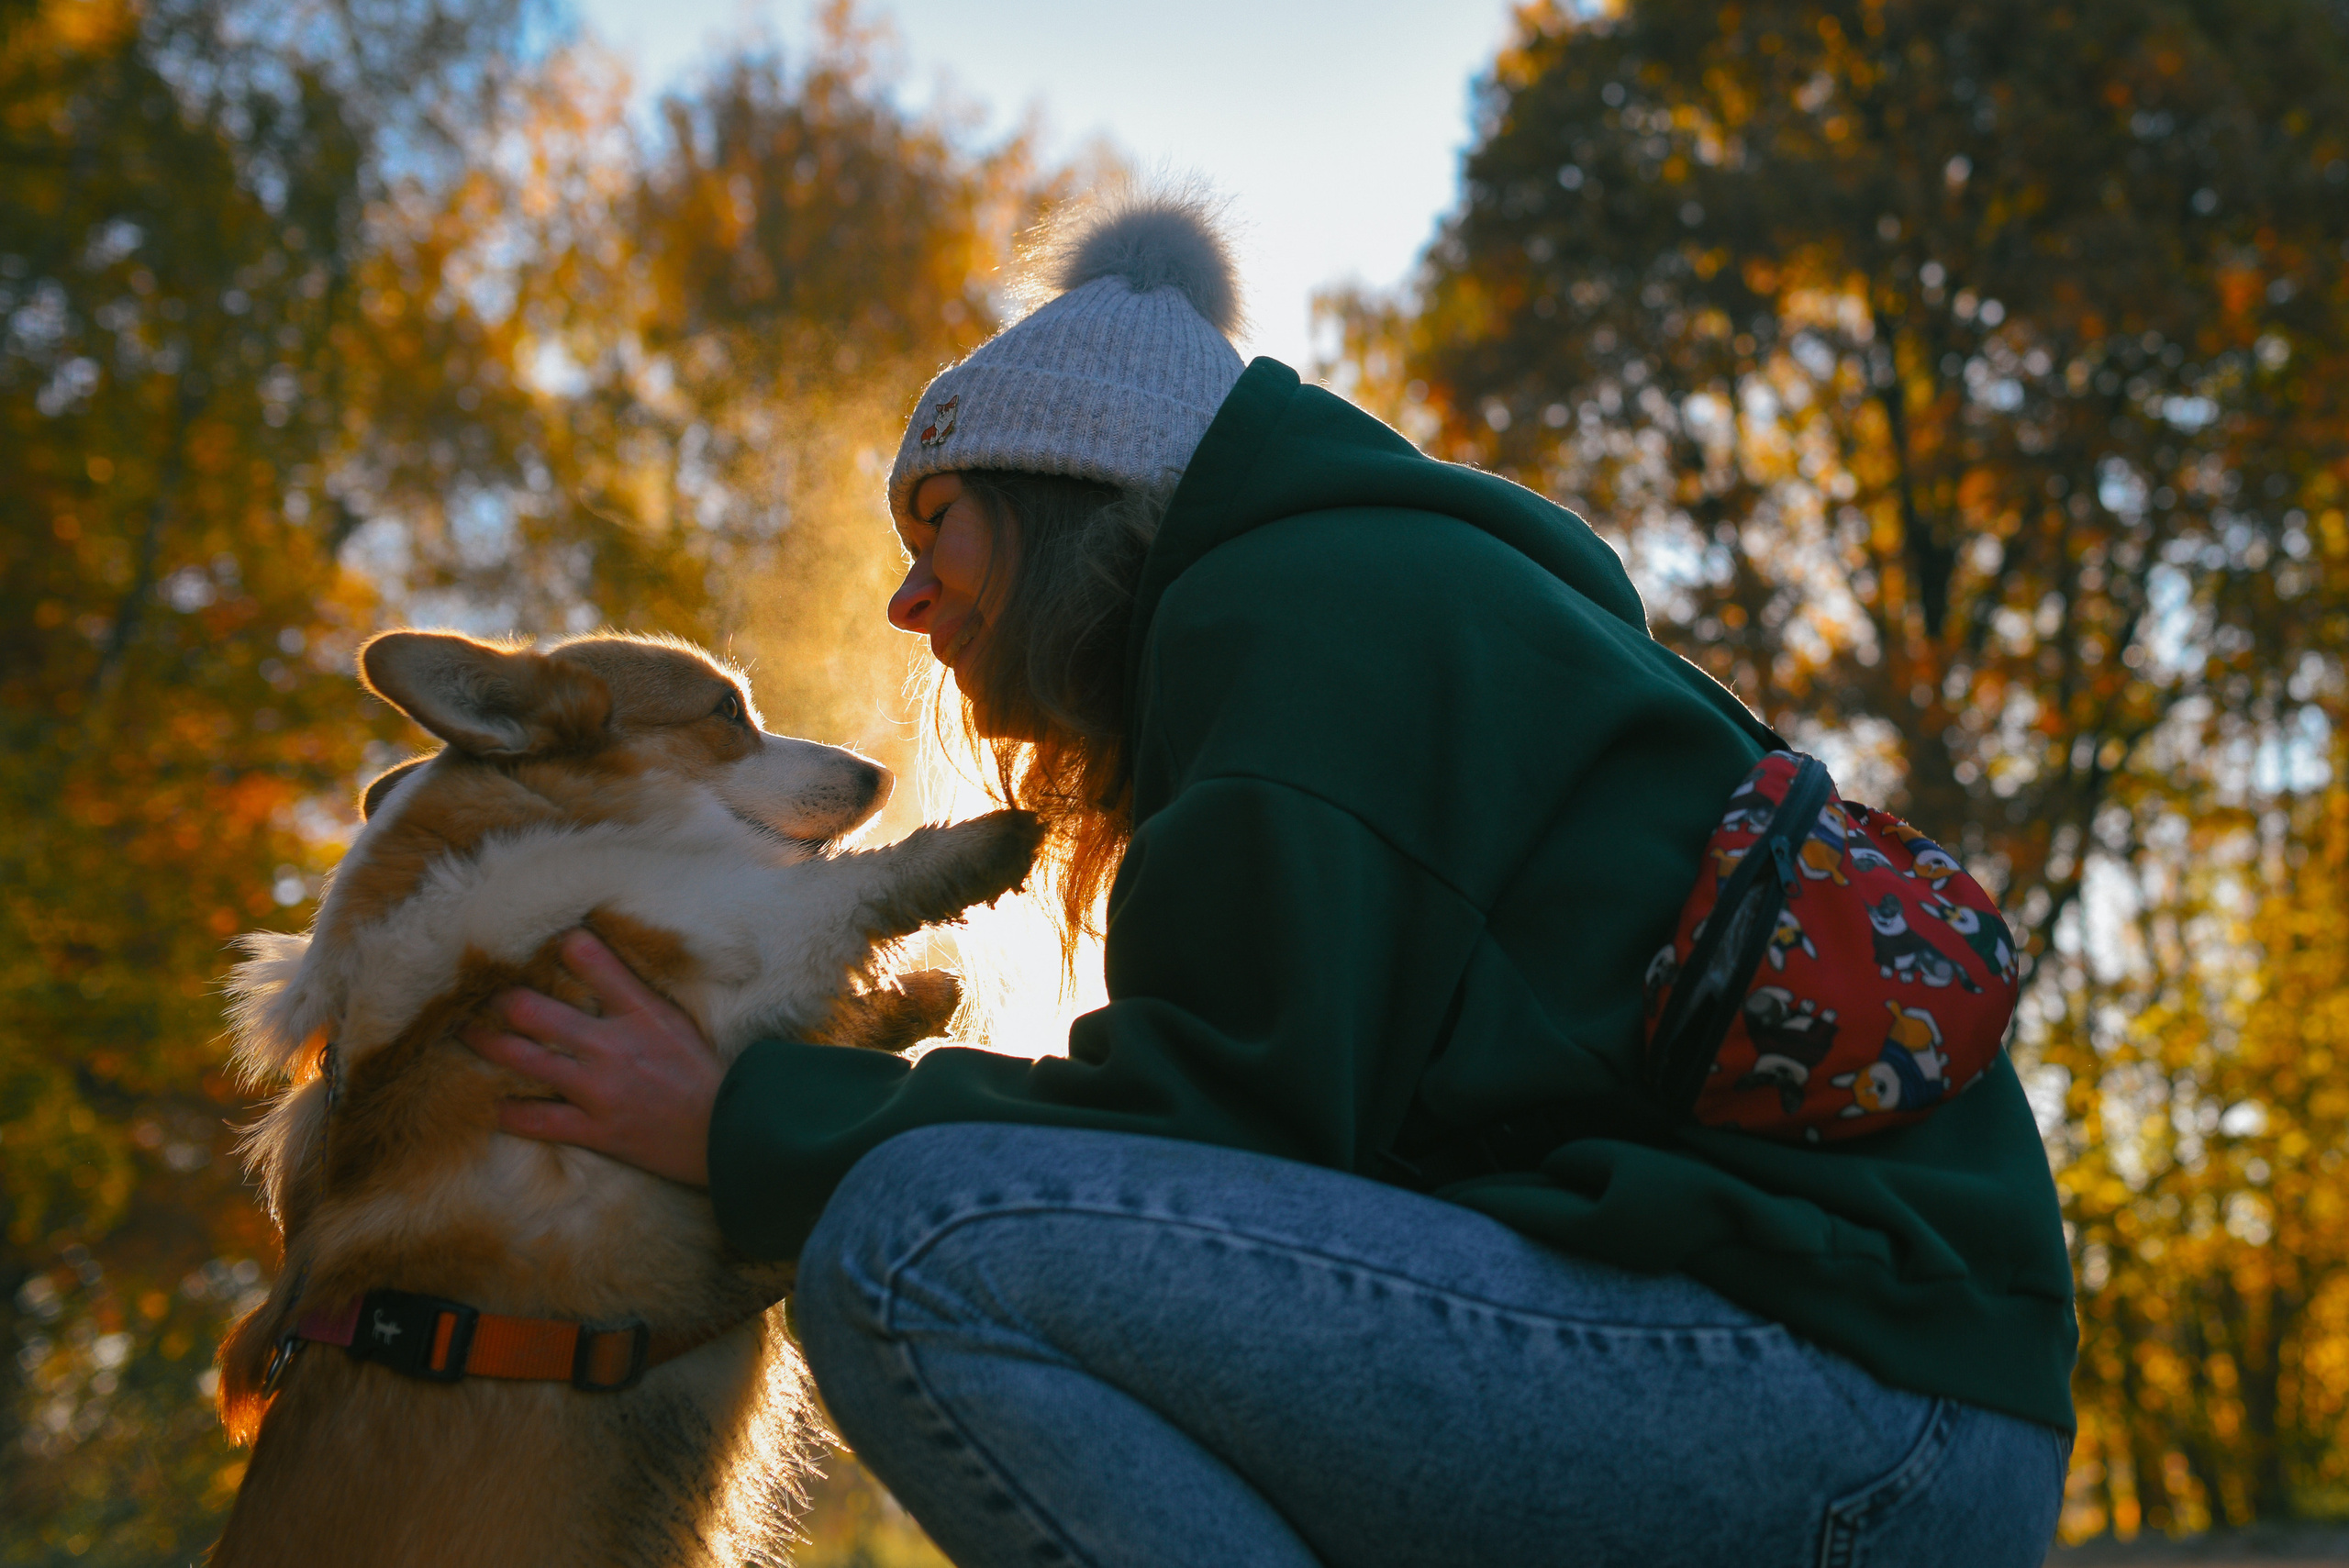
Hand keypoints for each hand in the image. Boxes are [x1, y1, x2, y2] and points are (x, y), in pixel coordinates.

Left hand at [460, 929, 720, 1187]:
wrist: (725, 1132)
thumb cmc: (700, 1071)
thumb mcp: (673, 1018)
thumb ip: (631, 990)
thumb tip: (583, 952)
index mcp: (639, 1012)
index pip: (592, 961)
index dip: (559, 945)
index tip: (532, 937)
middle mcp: (611, 1046)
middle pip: (535, 1012)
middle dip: (500, 1000)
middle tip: (478, 992)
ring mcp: (598, 1090)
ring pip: (525, 1060)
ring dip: (487, 1045)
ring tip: (465, 1032)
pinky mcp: (595, 1130)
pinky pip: (538, 1121)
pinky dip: (509, 1112)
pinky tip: (491, 1103)